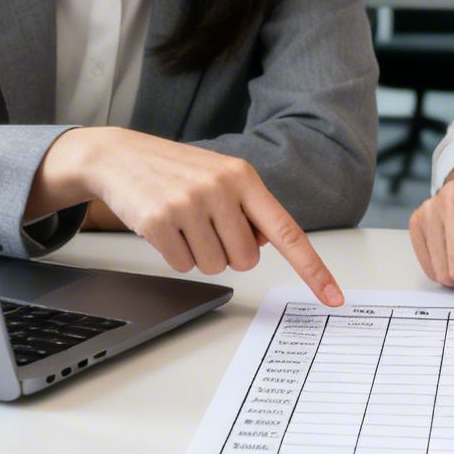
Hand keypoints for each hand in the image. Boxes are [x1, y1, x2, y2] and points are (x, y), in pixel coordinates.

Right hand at [29, 127, 342, 305]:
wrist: (119, 156)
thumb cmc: (176, 171)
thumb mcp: (220, 176)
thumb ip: (248, 209)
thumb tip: (265, 243)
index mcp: (244, 178)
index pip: (288, 231)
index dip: (313, 269)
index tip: (334, 297)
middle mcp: (220, 189)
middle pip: (246, 260)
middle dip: (228, 253)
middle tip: (205, 227)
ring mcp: (189, 205)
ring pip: (214, 267)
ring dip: (199, 255)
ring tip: (182, 223)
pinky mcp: (159, 222)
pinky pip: (183, 266)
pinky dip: (174, 256)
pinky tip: (163, 228)